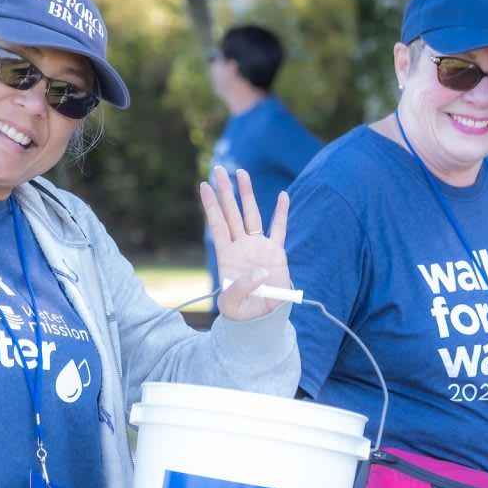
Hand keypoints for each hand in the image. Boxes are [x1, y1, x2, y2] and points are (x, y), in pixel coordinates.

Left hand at [200, 165, 291, 320]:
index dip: (211, 206)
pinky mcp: (276, 252)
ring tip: (242, 172)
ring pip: (252, 214)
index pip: (218, 225)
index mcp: (227, 255)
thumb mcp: (232, 305)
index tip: (204, 186)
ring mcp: (258, 246)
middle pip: (232, 213)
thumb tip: (260, 272)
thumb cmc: (241, 312)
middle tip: (219, 169)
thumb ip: (241, 289)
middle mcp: (241, 246)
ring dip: (247, 194)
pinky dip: (282, 212)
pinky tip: (283, 195)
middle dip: (226, 192)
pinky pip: (279, 228)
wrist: (261, 317)